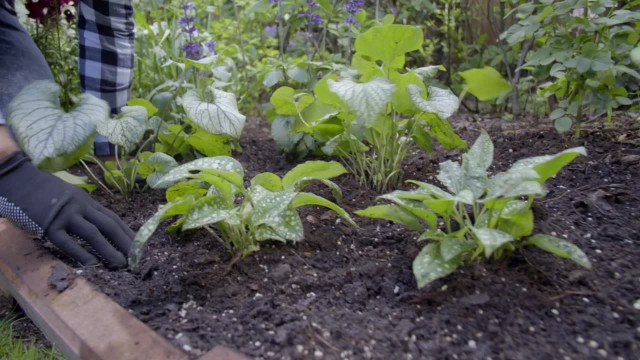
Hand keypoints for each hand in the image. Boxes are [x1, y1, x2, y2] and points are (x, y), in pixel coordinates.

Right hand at [0, 151, 133, 268]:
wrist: (17, 178)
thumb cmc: (42, 190)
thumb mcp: (69, 195)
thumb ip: (82, 208)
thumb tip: (97, 225)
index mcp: (86, 200)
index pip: (112, 218)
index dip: (127, 232)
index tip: (139, 246)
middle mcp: (80, 206)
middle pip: (109, 225)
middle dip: (125, 242)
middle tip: (136, 258)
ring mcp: (65, 215)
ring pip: (93, 233)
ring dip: (109, 249)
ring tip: (120, 264)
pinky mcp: (49, 225)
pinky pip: (67, 242)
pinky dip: (80, 253)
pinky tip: (92, 265)